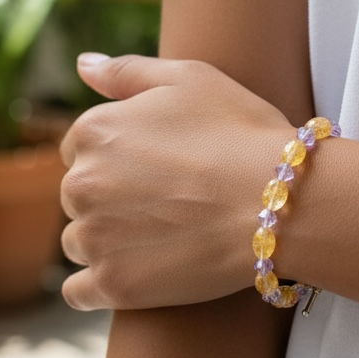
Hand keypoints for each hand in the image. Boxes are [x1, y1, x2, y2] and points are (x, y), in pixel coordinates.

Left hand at [59, 53, 293, 309]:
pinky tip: (130, 276)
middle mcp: (79, 184)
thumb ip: (127, 71)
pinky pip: (78, 292)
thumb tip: (82, 65)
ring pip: (78, 241)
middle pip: (78, 195)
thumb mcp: (189, 79)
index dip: (117, 157)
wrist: (280, 203)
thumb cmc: (242, 133)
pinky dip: (96, 286)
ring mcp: (94, 238)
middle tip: (164, 203)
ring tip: (158, 239)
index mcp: (93, 131)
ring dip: (106, 241)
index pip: (79, 148)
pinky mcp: (114, 285)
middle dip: (110, 198)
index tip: (153, 169)